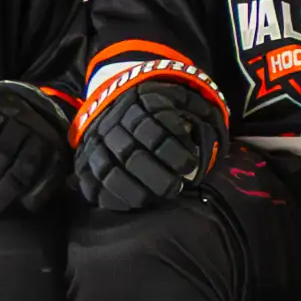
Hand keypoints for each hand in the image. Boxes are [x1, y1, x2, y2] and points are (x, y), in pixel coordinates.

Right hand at [75, 68, 224, 214]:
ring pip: (109, 170)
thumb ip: (198, 111)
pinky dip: (111, 197)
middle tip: (176, 187)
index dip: (171, 151)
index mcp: (137, 102)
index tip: (190, 165)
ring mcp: (94, 142)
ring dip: (135, 190)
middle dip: (156, 176)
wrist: (118, 96)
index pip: (151, 128)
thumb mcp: (181, 96)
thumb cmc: (162, 103)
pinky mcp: (84, 160)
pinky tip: (132, 203)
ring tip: (156, 198)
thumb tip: (216, 136)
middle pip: (130, 153)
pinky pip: (91, 183)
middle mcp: (112, 121)